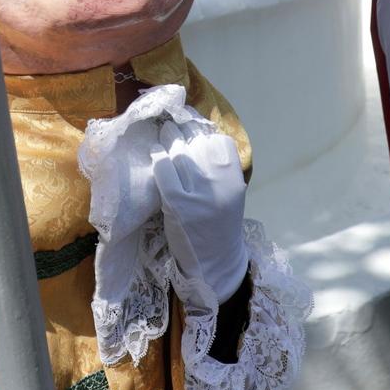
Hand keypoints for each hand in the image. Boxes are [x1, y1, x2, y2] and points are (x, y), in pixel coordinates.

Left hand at [153, 116, 249, 307]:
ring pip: (180, 153)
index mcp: (235, 180)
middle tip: (171, 126)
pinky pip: (164, 170)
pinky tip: (155, 153)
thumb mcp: (229, 194)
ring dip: (169, 139)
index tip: (193, 129)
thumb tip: (196, 134)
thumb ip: (218, 168)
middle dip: (183, 132)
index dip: (204, 131)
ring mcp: (198, 195)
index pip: (219, 142)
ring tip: (163, 133)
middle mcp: (220, 185)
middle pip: (198, 144)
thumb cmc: (219, 225)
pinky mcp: (177, 205)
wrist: (214, 263)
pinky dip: (158, 158)